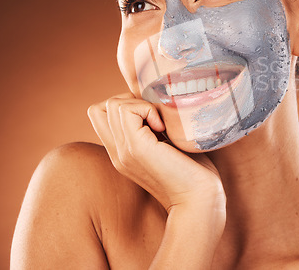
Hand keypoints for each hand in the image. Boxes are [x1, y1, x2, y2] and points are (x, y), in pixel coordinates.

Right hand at [87, 93, 225, 211]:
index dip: (124, 105)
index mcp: (122, 152)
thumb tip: (156, 99)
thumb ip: (153, 128)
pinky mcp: (136, 148)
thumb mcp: (166, 144)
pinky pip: (127, 110)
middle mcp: (117, 152)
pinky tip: (163, 127)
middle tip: (154, 118)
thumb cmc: (193, 171)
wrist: (199, 199)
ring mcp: (123, 151)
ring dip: (140, 104)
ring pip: (112, 105)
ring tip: (160, 124)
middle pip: (100, 107)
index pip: (100, 114)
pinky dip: (147, 109)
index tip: (151, 116)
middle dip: (129, 101)